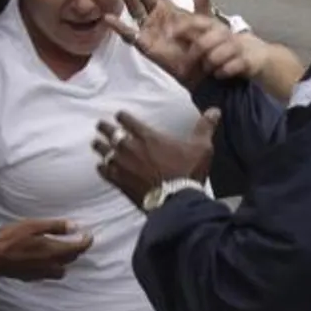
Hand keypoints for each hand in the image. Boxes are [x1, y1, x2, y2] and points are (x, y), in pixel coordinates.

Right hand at [0, 219, 91, 280]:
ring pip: (62, 270)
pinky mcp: (33, 278)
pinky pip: (50, 274)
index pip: (79, 248)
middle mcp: (52, 265)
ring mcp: (42, 274)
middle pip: (72, 259)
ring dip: (65, 261)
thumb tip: (74, 227)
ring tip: (60, 250)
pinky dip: (53, 267)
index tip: (87, 234)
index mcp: (54, 251)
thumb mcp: (33, 226)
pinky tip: (44, 259)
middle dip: (76, 249)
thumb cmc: (10, 239)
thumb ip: (55, 226)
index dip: (87, 240)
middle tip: (74, 238)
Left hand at [94, 109, 219, 206]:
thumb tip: (215, 110)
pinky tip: (100, 167)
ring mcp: (123, 166)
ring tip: (95, 143)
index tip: (118, 115)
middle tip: (100, 125)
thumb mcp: (201, 147)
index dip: (122, 117)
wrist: (174, 201)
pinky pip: (106, 172)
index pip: (128, 121)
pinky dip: (102, 168)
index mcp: (148, 137)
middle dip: (105, 128)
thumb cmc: (187, 172)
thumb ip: (204, 127)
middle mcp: (131, 148)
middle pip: (111, 134)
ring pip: (105, 152)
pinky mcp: (120, 182)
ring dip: (100, 147)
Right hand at [111, 0, 231, 88]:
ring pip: (134, 9)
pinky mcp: (145, 44)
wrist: (202, 67)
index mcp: (168, 8)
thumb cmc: (203, 44)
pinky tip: (108, 18)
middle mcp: (155, 17)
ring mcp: (148, 30)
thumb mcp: (205, 18)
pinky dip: (119, 27)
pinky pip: (130, 34)